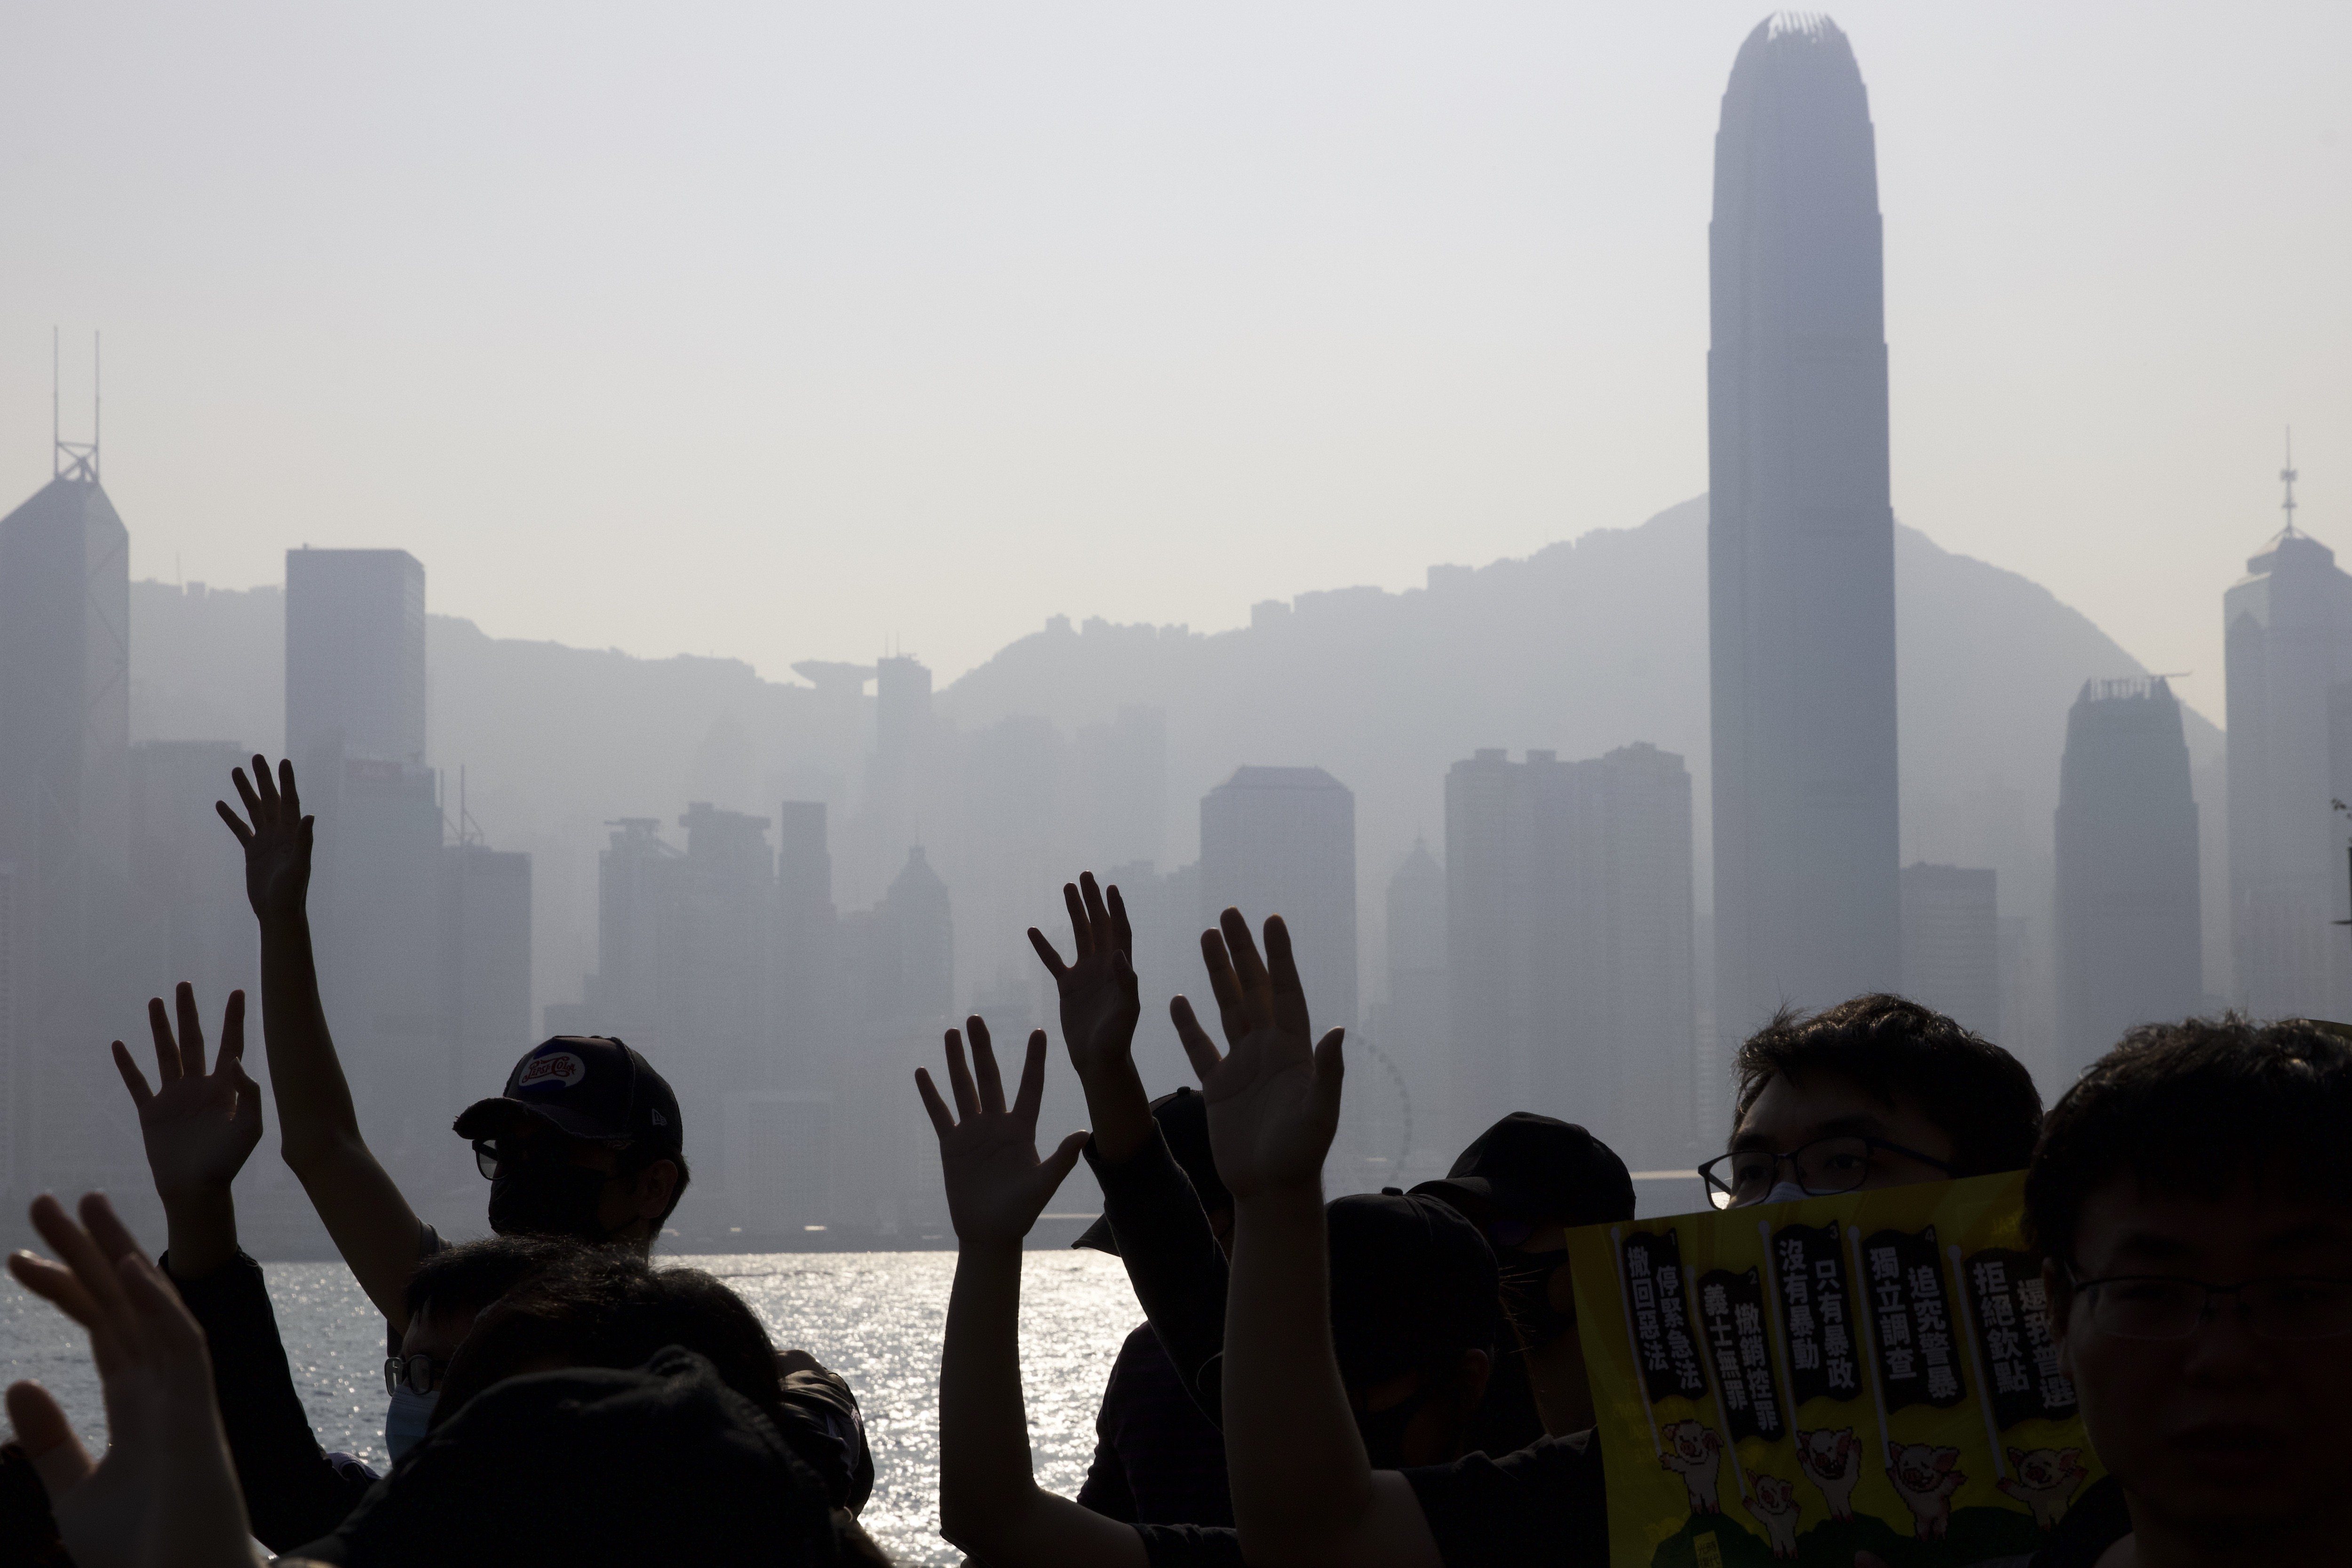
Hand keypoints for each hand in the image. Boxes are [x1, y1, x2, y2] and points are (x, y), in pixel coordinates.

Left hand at [5, 1194, 254, 1567]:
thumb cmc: (142, 1554)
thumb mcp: (76, 1495)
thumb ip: (53, 1440)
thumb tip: (18, 1382)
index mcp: (138, 1404)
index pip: (100, 1327)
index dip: (64, 1287)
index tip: (17, 1257)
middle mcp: (163, 1387)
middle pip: (122, 1303)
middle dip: (86, 1250)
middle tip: (43, 1202)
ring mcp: (183, 1396)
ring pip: (151, 1308)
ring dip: (118, 1254)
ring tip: (82, 1204)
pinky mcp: (196, 1413)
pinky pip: (181, 1344)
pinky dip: (156, 1303)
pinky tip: (127, 1266)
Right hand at [112, 986, 260, 1207]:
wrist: (197, 1189)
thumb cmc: (228, 1162)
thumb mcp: (250, 1126)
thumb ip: (249, 1092)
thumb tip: (236, 1058)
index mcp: (226, 1087)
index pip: (231, 1044)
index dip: (234, 1018)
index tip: (237, 991)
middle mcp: (199, 1086)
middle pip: (194, 1040)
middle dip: (189, 1013)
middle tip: (184, 985)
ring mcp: (174, 1097)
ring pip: (166, 1054)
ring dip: (160, 1029)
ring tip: (155, 1002)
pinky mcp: (152, 1113)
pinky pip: (137, 1084)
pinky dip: (127, 1065)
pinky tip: (119, 1044)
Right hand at [216, 755, 311, 925]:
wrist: (278, 912)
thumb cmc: (292, 892)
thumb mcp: (300, 865)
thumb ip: (304, 840)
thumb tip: (310, 815)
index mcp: (293, 833)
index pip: (290, 801)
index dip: (287, 782)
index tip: (283, 762)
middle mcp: (281, 833)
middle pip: (271, 799)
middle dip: (264, 779)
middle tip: (256, 757)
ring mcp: (266, 841)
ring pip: (254, 810)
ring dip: (246, 792)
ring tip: (235, 771)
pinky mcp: (252, 852)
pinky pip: (240, 829)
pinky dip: (231, 817)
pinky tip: (220, 803)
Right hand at [917, 1017, 1087, 1249]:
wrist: (990, 1233)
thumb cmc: (1021, 1212)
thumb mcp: (1043, 1184)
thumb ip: (1061, 1159)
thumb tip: (1084, 1134)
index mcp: (1022, 1129)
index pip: (1030, 1086)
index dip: (1034, 1061)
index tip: (1038, 1032)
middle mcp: (997, 1124)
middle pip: (989, 1077)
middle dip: (982, 1048)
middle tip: (976, 1019)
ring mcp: (973, 1132)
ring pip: (963, 1088)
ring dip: (956, 1062)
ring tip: (950, 1032)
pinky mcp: (952, 1145)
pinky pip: (940, 1114)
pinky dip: (931, 1094)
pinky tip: (922, 1072)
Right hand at [1026, 873, 1140, 1080]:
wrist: (1099, 1061)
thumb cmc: (1117, 1039)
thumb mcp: (1126, 1011)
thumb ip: (1126, 983)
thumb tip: (1121, 954)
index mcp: (1121, 968)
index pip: (1119, 931)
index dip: (1116, 909)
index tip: (1109, 887)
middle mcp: (1105, 966)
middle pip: (1099, 925)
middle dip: (1093, 900)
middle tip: (1084, 875)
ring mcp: (1086, 974)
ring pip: (1079, 936)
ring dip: (1074, 913)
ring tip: (1066, 888)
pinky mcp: (1068, 987)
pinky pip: (1054, 961)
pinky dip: (1044, 946)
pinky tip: (1032, 930)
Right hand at [1172, 908, 1342, 1200]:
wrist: (1271, 1191)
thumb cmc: (1301, 1156)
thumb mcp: (1320, 1113)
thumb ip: (1328, 1072)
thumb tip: (1337, 1031)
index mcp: (1294, 1050)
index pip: (1287, 991)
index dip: (1280, 956)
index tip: (1271, 919)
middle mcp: (1268, 1051)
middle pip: (1254, 989)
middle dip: (1243, 951)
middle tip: (1230, 913)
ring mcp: (1242, 1067)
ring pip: (1228, 1008)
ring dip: (1218, 973)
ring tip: (1207, 936)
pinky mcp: (1219, 1088)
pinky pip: (1200, 1048)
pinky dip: (1189, 1025)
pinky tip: (1177, 1000)